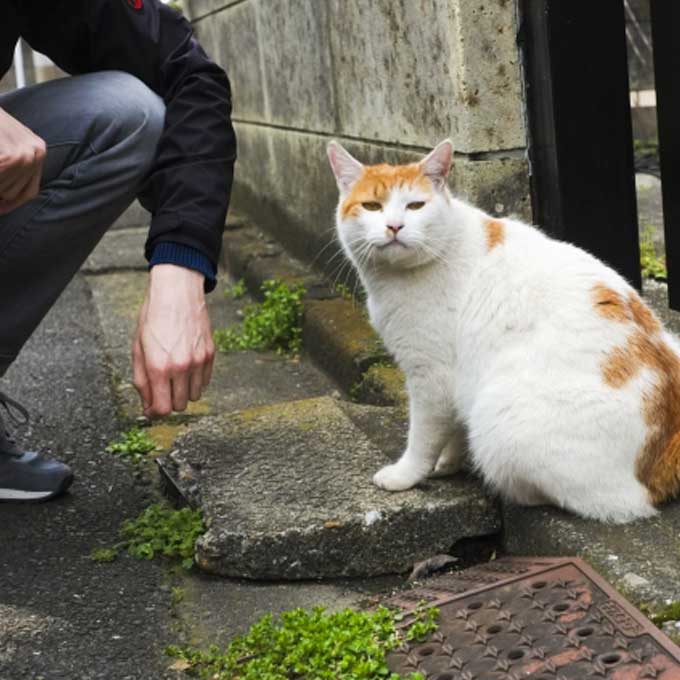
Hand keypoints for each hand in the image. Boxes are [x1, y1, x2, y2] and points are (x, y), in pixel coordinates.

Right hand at [0, 107, 45, 214]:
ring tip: (0, 157)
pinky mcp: (10, 157)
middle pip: (12, 193)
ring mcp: (25, 156)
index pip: (28, 192)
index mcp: (38, 151)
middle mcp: (36, 154)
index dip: (9, 203)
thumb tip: (4, 204)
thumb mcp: (6, 141)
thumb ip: (10, 167)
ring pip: (3, 190)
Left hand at [132, 265, 215, 416]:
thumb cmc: (153, 316)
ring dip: (183, 392)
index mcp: (159, 367)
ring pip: (195, 396)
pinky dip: (195, 381)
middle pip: (179, 406)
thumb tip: (146, 405)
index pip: (162, 408)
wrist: (177, 292)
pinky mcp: (210, 354)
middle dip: (168, 402)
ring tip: (174, 377)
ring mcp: (199, 361)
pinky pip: (205, 381)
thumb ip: (141, 380)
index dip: (155, 413)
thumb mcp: (138, 348)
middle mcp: (181, 367)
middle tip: (161, 389)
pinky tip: (186, 368)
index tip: (151, 409)